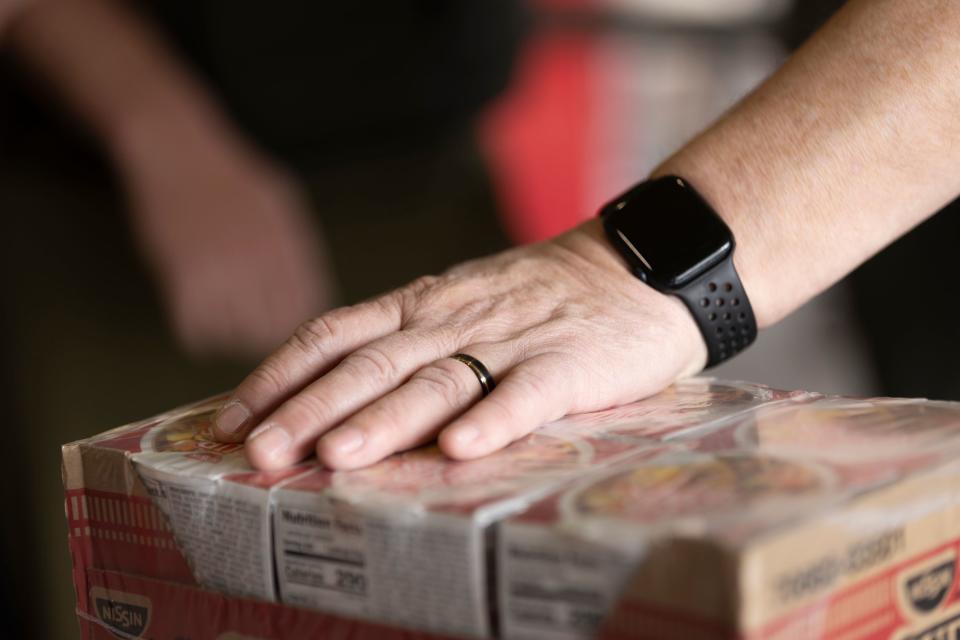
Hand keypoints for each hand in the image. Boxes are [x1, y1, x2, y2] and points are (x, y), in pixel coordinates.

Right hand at [120, 129, 334, 358]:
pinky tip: (195, 317)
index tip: (283, 327)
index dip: (295, 322)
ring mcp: (223, 273)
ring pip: (235, 336)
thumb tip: (315, 294)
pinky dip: (196, 333)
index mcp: (288, 248)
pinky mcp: (184, 280)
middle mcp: (261, 264)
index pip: (306, 306)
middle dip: (262, 335)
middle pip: (273, 328)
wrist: (176, 151)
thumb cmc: (229, 178)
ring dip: (229, 337)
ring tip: (221, 322)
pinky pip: (196, 332)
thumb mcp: (280, 206)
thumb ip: (297, 250)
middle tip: (248, 332)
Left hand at [212, 219, 706, 469]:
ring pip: (437, 380)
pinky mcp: (568, 364)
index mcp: (422, 305)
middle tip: (263, 452)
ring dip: (386, 418)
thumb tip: (330, 388)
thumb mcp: (458, 302)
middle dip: (311, 408)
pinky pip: (526, 394)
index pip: (335, 334)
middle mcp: (453, 320)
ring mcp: (511, 340)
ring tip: (339, 454)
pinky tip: (459, 449)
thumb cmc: (538, 296)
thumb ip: (404, 338)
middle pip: (372, 364)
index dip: (281, 376)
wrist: (636, 267)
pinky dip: (492, 419)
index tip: (233, 419)